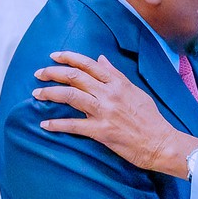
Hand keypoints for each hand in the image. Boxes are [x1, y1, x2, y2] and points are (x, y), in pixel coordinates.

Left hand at [34, 51, 197, 177]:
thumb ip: (116, 75)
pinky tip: (45, 124)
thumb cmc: (150, 118)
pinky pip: (74, 125)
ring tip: (36, 94)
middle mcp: (109, 94)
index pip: (89, 65)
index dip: (69, 58)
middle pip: (75, 77)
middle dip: (53, 73)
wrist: (160, 142)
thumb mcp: (135, 91)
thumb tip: (101, 60)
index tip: (54, 56)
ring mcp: (104, 112)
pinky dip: (57, 124)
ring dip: (50, 93)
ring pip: (71, 96)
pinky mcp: (101, 131)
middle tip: (39, 73)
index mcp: (118, 83)